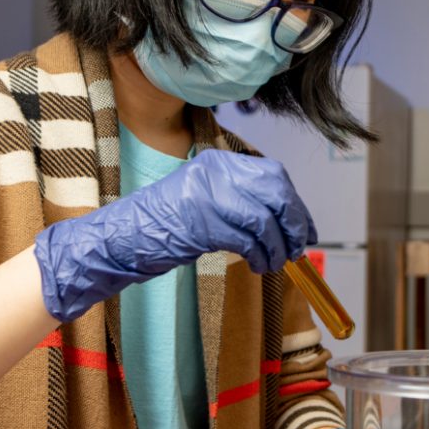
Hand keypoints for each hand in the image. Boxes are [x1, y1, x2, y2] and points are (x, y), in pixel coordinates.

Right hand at [34, 150, 315, 322]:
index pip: (274, 176)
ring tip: (273, 263)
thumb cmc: (166, 224)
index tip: (304, 229)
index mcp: (220, 163)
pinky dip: (259, 255)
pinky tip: (258, 265)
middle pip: (276, 193)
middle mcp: (217, 172)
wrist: (124, 237)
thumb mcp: (207, 200)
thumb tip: (285, 219)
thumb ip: (242, 200)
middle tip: (297, 249)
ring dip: (277, 247)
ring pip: (265, 219)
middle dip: (294, 224)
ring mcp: (209, 195)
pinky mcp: (203, 222)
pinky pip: (248, 239)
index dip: (295, 204)